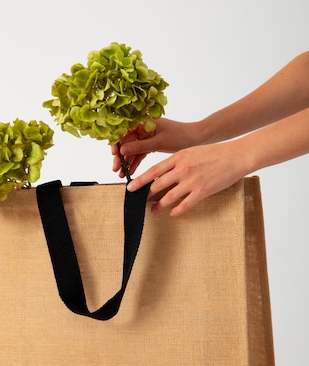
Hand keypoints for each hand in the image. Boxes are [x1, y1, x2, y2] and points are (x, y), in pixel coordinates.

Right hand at [111, 118, 198, 177]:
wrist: (196, 139)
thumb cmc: (179, 136)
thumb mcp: (158, 142)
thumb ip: (139, 147)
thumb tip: (122, 151)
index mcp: (143, 121)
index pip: (124, 131)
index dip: (116, 143)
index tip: (114, 155)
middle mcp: (142, 127)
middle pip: (125, 142)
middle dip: (120, 156)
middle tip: (117, 169)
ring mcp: (146, 136)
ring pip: (131, 150)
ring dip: (126, 162)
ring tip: (122, 174)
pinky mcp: (150, 144)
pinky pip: (139, 154)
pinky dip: (135, 162)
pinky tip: (130, 172)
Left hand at [127, 139, 248, 215]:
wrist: (236, 156)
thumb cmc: (214, 153)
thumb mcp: (191, 152)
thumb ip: (176, 162)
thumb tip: (162, 173)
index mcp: (178, 158)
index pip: (153, 170)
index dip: (140, 180)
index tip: (130, 188)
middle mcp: (182, 169)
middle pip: (157, 185)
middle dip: (145, 195)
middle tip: (139, 202)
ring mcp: (191, 181)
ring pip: (168, 197)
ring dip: (159, 206)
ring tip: (153, 211)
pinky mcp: (202, 192)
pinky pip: (184, 205)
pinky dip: (176, 211)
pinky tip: (172, 213)